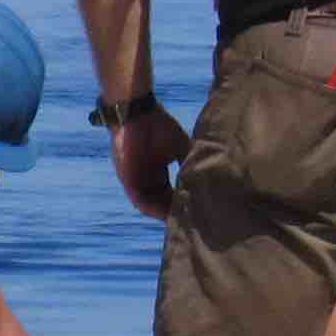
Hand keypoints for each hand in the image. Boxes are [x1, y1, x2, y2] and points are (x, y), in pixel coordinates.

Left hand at [108, 105, 187, 223]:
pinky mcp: (126, 179)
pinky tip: (164, 214)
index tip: (197, 212)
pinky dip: (151, 208)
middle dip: (174, 213)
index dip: (182, 203)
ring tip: (180, 223)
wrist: (136, 111)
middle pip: (161, 203)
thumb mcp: (181, 147)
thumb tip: (209, 177)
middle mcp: (146, 179)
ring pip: (150, 205)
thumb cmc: (158, 124)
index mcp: (157, 172)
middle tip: (191, 224)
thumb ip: (189, 163)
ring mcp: (135, 180)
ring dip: (163, 214)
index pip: (171, 194)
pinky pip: (138, 200)